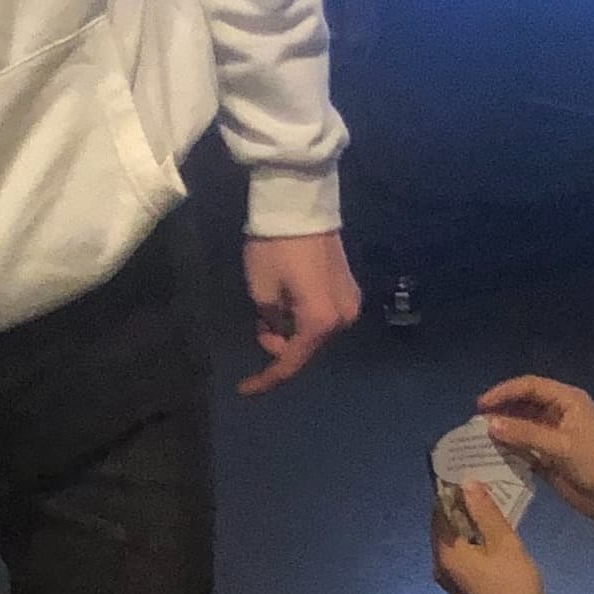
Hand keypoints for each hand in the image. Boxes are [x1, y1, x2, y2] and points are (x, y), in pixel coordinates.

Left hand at [240, 234, 361, 397]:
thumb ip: (269, 322)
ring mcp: (349, 303)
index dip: (266, 378)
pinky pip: (323, 316)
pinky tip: (288, 301)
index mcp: (320, 322)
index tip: (243, 389)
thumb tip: (278, 327)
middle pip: (306, 348)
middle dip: (279, 345)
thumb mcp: (261, 290)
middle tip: (257, 326)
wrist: (300, 205)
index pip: (290, 362)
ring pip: (314, 333)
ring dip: (291, 330)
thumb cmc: (276, 248)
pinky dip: (303, 317)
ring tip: (270, 309)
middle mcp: (342, 319)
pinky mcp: (348, 287)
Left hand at [431, 480, 552, 593]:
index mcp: (445, 553)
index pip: (439, 511)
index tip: (466, 471)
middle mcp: (439, 565)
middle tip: (481, 483)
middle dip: (460, 505)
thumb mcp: (504, 542)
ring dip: (468, 522)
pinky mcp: (462, 586)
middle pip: (444, 526)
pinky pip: (461, 554)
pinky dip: (472, 539)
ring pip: (454, 541)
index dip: (450, 490)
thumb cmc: (515, 585)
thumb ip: (484, 511)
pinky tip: (491, 531)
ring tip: (489, 502)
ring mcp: (449, 578)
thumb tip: (466, 483)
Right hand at [477, 375, 593, 527]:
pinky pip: (524, 445)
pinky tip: (492, 454)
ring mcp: (553, 433)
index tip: (481, 405)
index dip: (504, 392)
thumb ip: (525, 434)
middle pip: (523, 403)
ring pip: (521, 424)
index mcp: (568, 400)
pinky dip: (509, 447)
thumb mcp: (561, 447)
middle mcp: (559, 412)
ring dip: (503, 430)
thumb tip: (490, 424)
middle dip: (501, 410)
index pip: (530, 386)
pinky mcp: (548, 453)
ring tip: (478, 438)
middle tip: (475, 422)